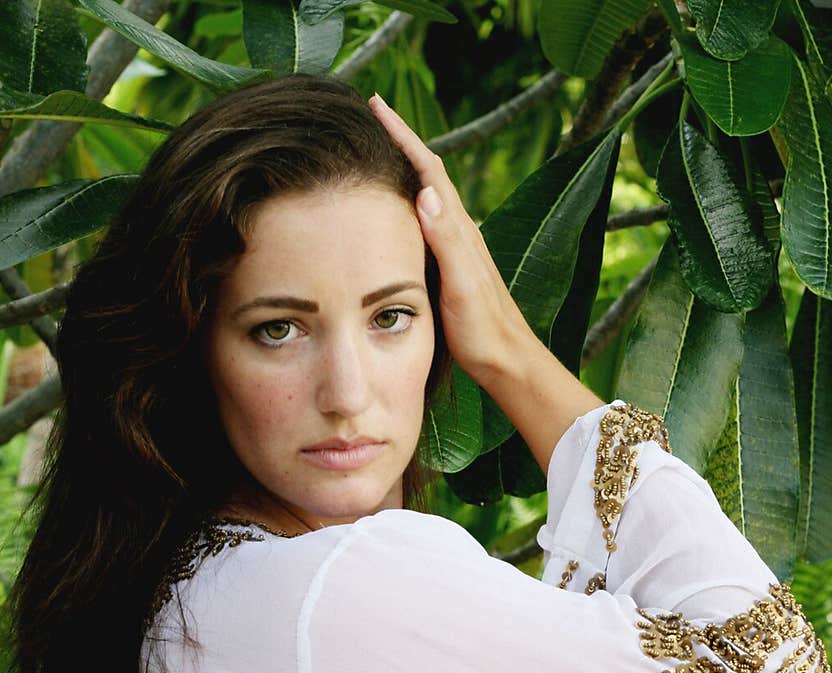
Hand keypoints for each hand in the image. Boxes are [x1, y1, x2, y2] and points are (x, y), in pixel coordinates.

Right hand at [367, 92, 532, 386]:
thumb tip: (427, 191)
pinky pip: (425, 222)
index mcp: (459, 229)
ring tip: (377, 152)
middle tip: (371, 117)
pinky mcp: (452, 266)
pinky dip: (408, 202)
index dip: (402, 136)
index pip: (428, 170)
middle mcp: (460, 231)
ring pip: (426, 195)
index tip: (376, 107)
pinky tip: (397, 209)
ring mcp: (457, 248)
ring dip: (404, 169)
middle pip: (427, 173)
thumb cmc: (483, 330)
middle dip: (400, 142)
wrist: (506, 360)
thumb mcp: (462, 286)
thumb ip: (447, 240)